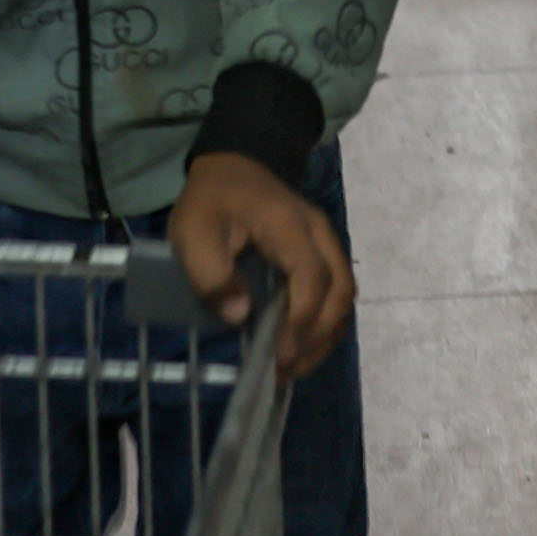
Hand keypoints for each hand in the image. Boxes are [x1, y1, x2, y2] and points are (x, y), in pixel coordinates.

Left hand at [172, 151, 353, 377]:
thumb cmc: (211, 201)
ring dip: (323, 338)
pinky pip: (335, 296)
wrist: (232, 166)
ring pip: (344, 298)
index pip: (313, 277)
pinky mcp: (323, 256)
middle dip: (317, 337)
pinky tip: (298, 349)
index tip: (277, 354)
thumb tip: (238, 316)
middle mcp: (320, 235)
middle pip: (341, 292)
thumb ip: (210, 273)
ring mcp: (327, 245)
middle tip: (285, 369)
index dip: (301, 321)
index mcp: (290, 225)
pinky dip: (322, 327)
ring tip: (291, 368)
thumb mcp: (193, 232)